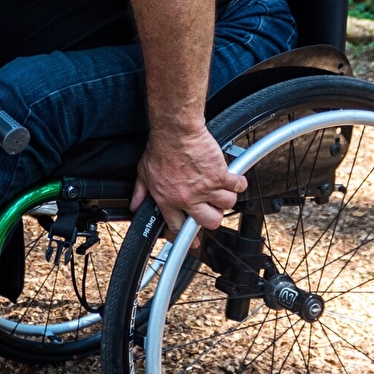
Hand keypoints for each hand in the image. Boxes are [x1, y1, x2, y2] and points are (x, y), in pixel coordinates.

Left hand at [130, 127, 246, 231]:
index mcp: (168, 200)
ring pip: (227, 205)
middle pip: (210, 222)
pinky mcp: (220, 175)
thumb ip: (140, 192)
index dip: (188, 238)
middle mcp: (188, 198)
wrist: (175, 132)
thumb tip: (135, 205)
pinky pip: (238, 187)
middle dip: (213, 218)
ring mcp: (206, 188)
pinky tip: (234, 178)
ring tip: (222, 189)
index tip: (194, 242)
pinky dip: (239, 183)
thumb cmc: (160, 149)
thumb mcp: (144, 173)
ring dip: (226, 198)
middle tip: (212, 208)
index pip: (178, 227)